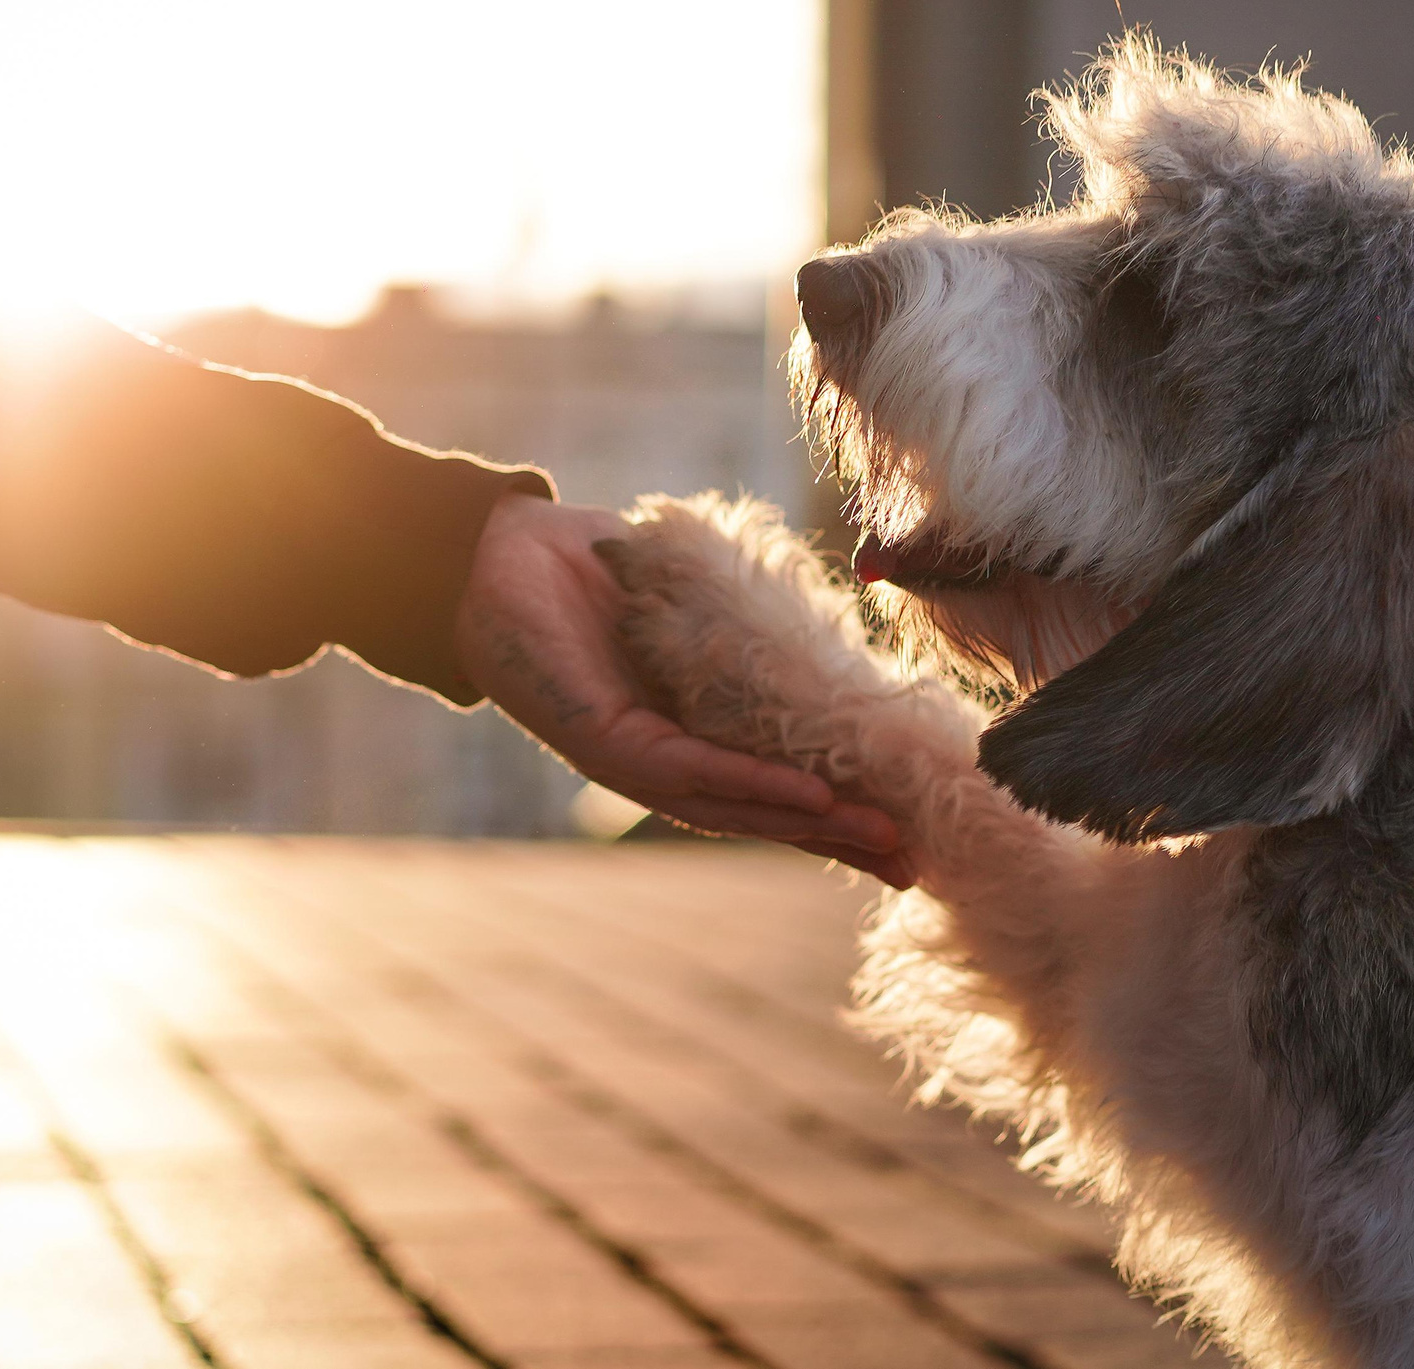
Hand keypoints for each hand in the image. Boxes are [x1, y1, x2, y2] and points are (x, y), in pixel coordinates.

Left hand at [455, 493, 913, 886]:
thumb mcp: (687, 599)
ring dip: (811, 824)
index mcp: (688, 730)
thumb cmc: (593, 571)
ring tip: (880, 837)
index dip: (837, 809)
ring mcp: (633, 757)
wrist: (496, 552)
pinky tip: (809, 796)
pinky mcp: (604, 740)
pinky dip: (752, 783)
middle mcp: (664, 759)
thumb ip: (741, 622)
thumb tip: (818, 619)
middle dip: (841, 839)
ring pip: (734, 805)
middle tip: (917, 862)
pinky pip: (689, 769)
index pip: (772, 782)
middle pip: (764, 813)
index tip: (909, 827)